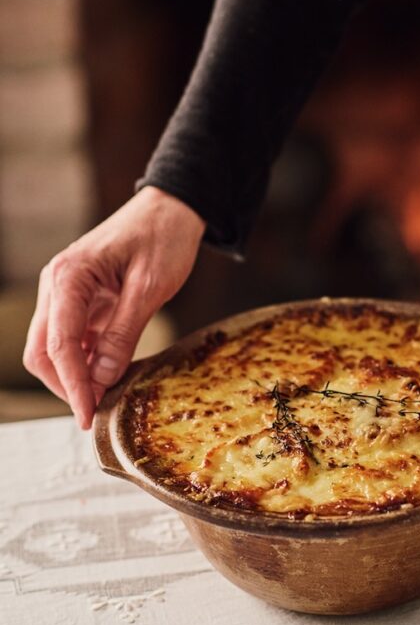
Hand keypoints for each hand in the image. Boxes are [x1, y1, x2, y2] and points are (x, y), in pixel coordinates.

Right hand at [23, 186, 205, 429]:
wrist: (171, 207)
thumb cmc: (163, 237)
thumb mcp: (150, 287)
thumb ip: (124, 333)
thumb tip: (102, 379)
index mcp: (69, 277)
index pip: (58, 344)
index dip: (72, 386)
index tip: (87, 417)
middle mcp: (57, 285)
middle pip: (42, 352)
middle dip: (66, 386)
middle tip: (96, 413)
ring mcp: (65, 293)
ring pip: (53, 349)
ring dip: (76, 375)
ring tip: (108, 396)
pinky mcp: (81, 300)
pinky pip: (75, 339)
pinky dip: (88, 361)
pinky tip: (112, 373)